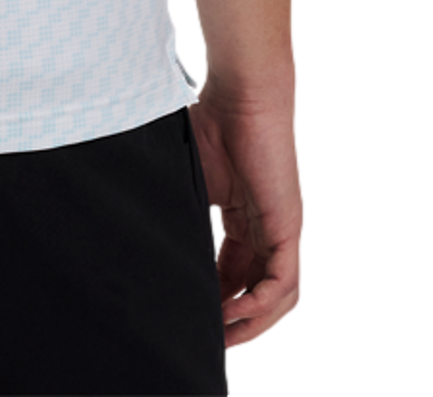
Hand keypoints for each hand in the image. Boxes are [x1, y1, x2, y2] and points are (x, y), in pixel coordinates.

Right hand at [186, 84, 303, 350]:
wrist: (241, 93)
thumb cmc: (213, 121)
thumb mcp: (191, 177)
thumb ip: (182, 206)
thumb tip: (144, 225)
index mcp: (245, 217)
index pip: (236, 272)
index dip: (217, 299)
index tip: (193, 314)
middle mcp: (268, 229)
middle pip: (257, 290)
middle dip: (236, 321)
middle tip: (209, 339)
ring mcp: (282, 230)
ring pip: (277, 296)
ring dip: (251, 323)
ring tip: (221, 337)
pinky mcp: (288, 228)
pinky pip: (282, 283)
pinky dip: (261, 307)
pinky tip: (235, 316)